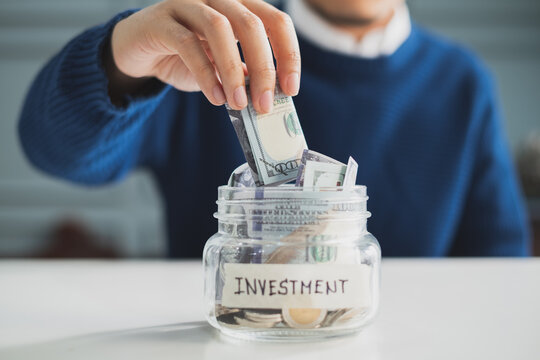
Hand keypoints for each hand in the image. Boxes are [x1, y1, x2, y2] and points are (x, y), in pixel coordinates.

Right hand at [109, 0, 300, 112]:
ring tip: (239, 103)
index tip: (291, 89)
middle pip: (251, 24)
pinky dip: (204, 73)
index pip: (276, 22)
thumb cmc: (188, 58)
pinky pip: (187, 44)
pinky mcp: (161, 20)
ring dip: (234, 71)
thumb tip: (270, 99)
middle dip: (264, 68)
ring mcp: (188, 4)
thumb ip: (246, 77)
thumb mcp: (223, 69)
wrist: (140, 51)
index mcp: (240, 6)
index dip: (288, 54)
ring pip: (219, 28)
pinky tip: (214, 97)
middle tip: (265, 104)